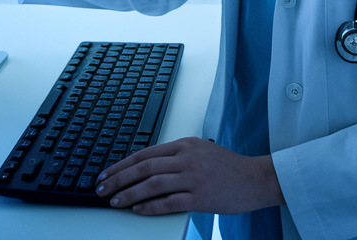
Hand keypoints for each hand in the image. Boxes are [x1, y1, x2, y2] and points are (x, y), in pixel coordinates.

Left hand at [95, 137, 282, 215]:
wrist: (256, 179)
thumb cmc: (228, 168)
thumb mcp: (201, 151)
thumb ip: (176, 157)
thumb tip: (145, 170)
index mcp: (185, 145)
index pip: (144, 154)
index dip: (121, 165)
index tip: (105, 174)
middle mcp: (187, 158)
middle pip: (143, 168)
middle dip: (117, 179)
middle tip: (100, 188)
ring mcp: (194, 177)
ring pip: (152, 185)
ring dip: (129, 194)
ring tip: (114, 201)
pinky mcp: (201, 197)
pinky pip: (169, 202)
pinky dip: (150, 207)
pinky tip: (138, 210)